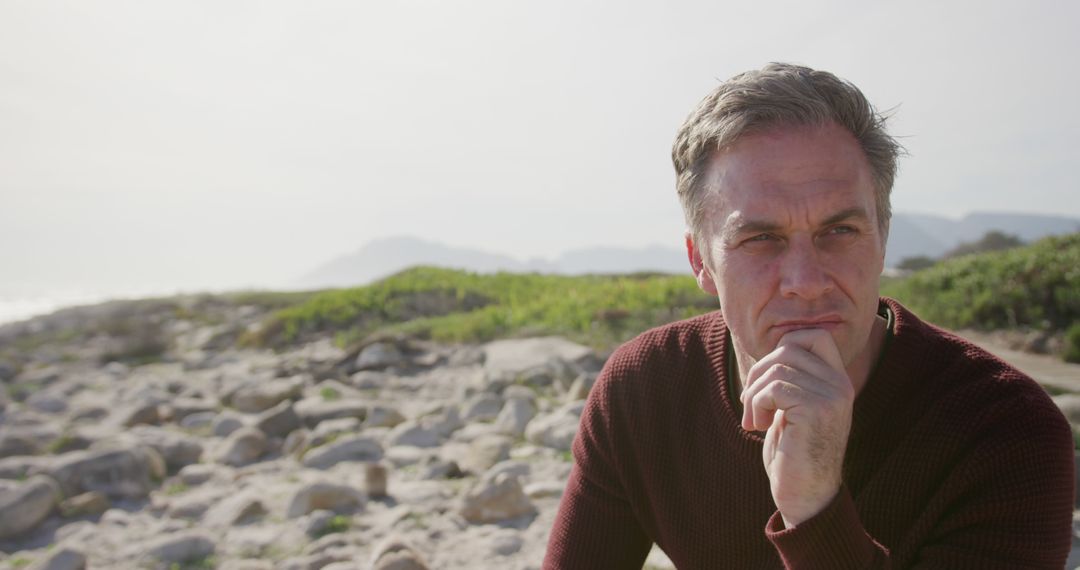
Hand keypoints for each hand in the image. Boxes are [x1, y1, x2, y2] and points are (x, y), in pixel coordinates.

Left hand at [740, 328, 853, 527]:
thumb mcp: (792, 408)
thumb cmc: (792, 453)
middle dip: (759, 372)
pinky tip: (757, 425)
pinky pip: (774, 387)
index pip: (814, 335)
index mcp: (838, 380)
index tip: (768, 379)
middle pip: (788, 347)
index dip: (784, 346)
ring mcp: (831, 396)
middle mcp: (840, 384)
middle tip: (751, 402)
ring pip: (776, 368)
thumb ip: (790, 378)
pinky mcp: (816, 410)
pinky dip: (756, 404)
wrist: (805, 496)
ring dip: (753, 393)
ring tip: (753, 419)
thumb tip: (770, 352)